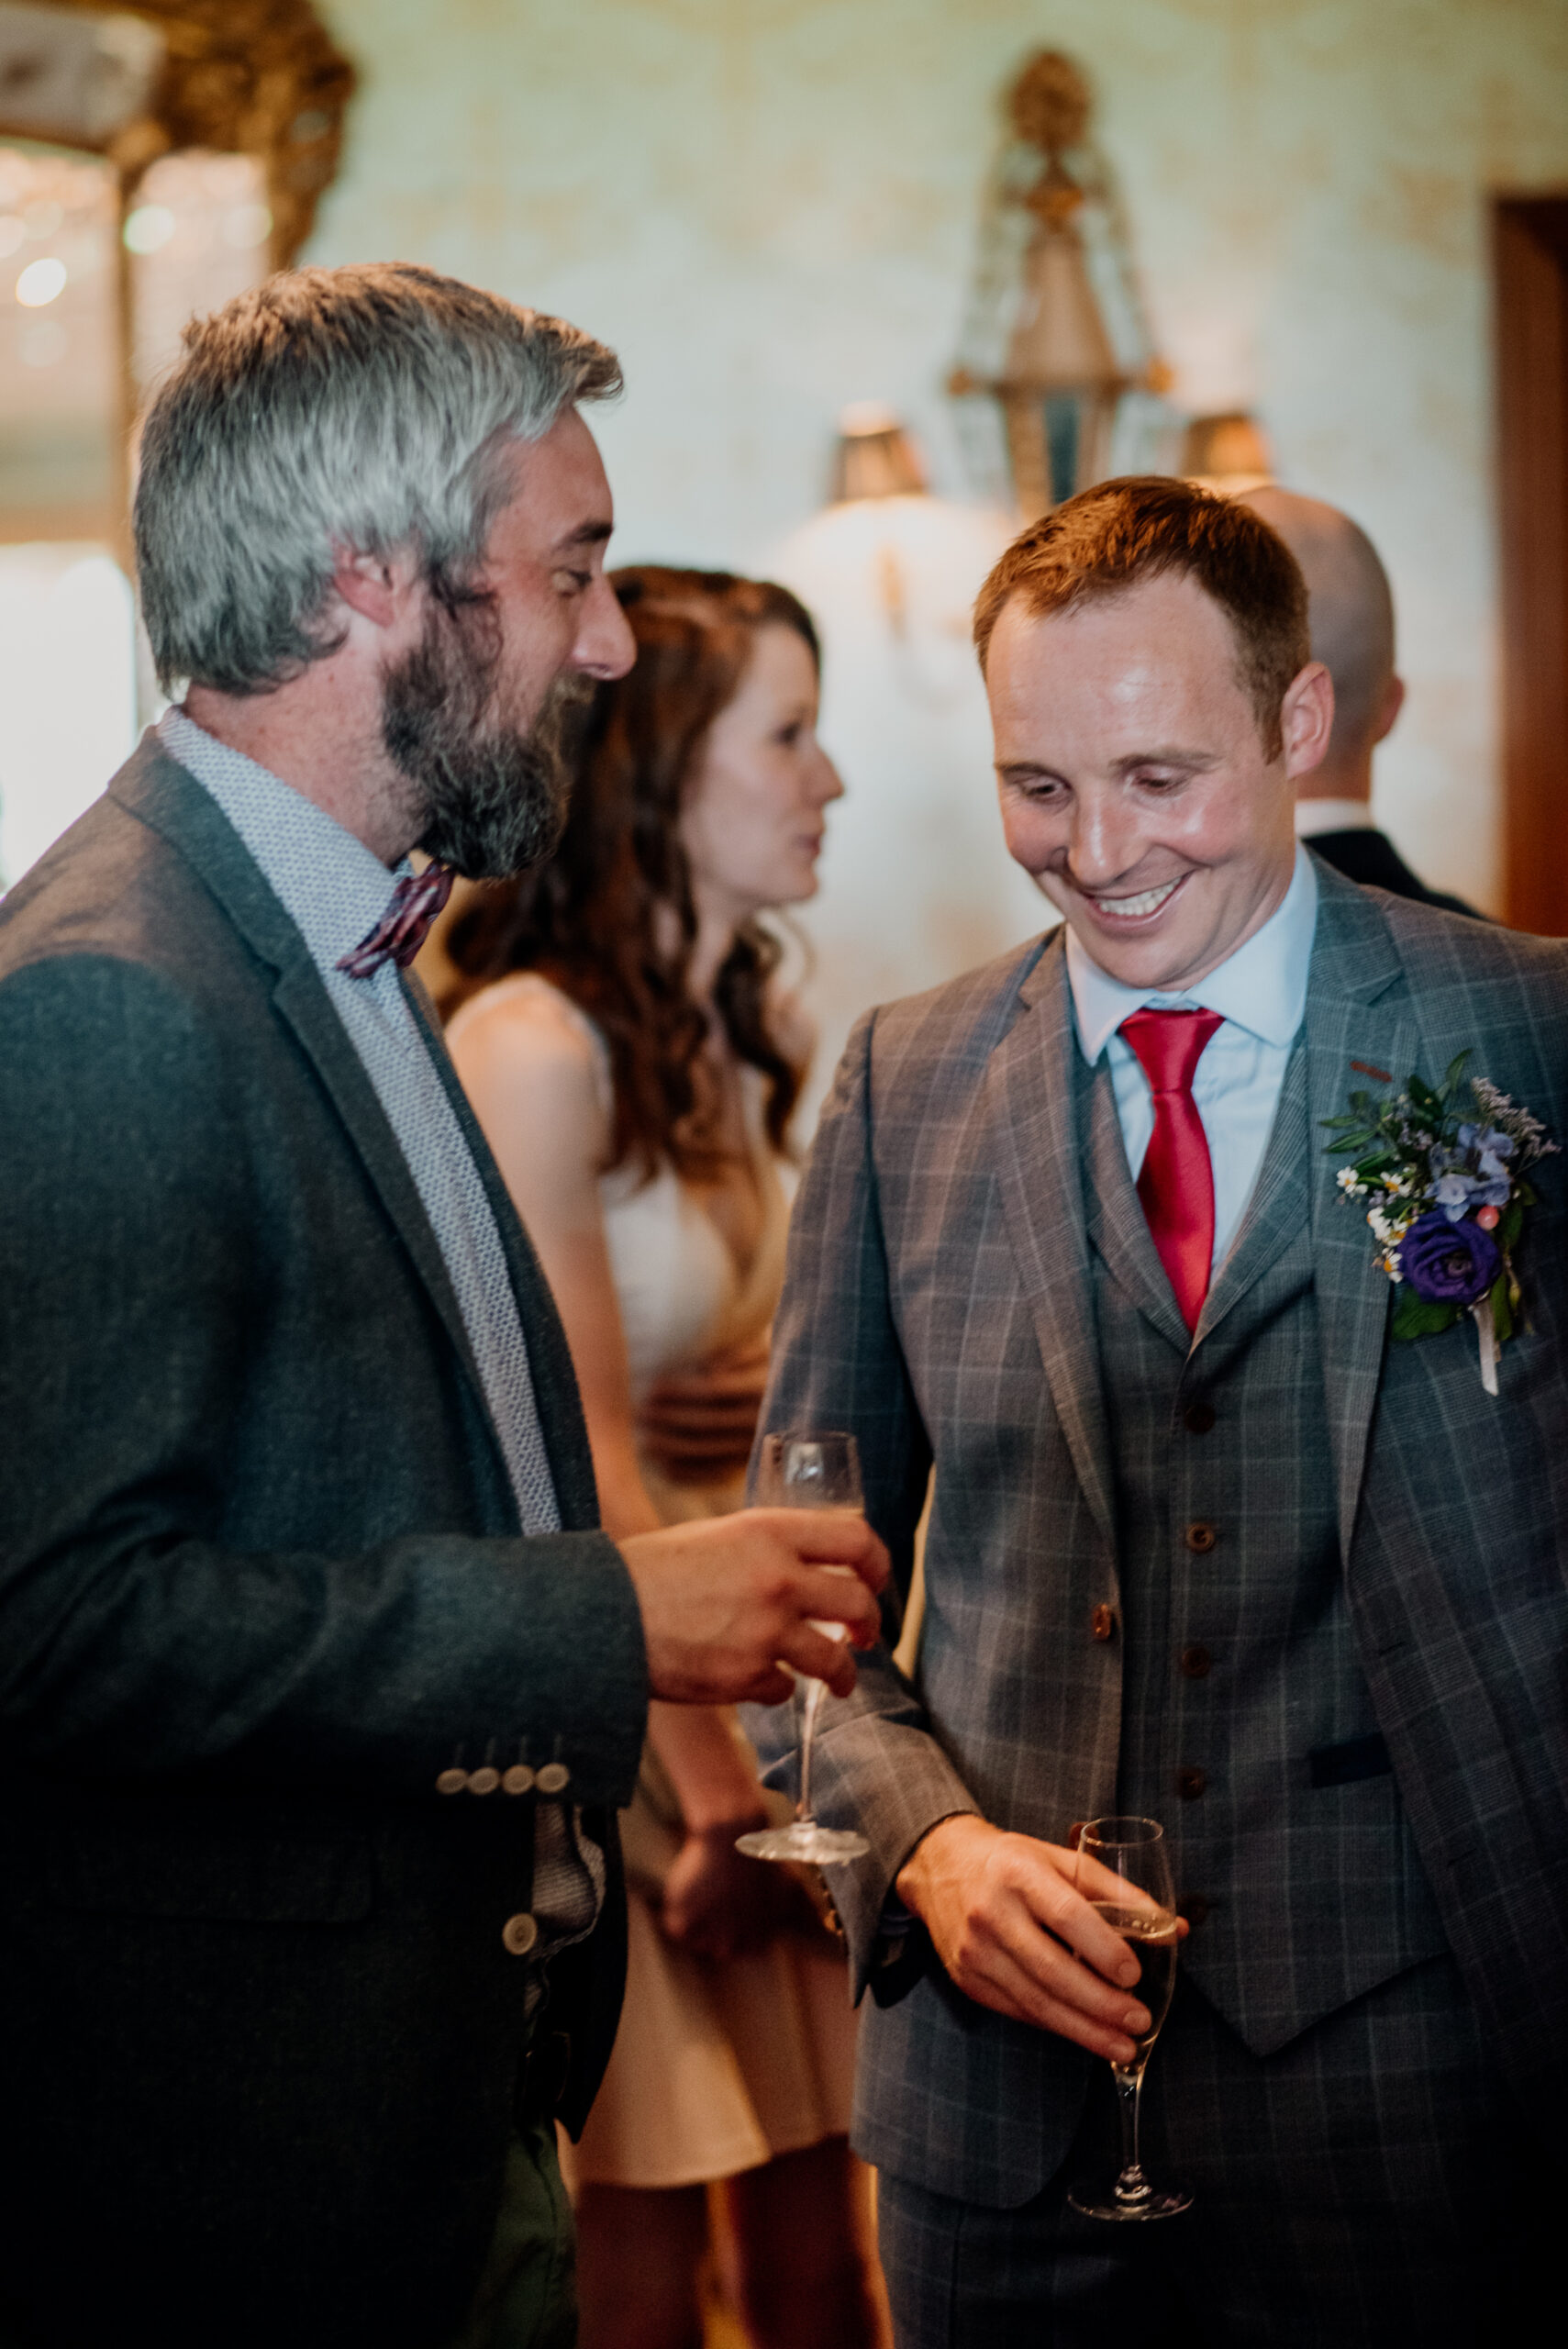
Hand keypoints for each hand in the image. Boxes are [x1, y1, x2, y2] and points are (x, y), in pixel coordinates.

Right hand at [620, 1507, 889, 1705]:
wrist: (602, 1616)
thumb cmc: (652, 1572)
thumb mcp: (717, 1535)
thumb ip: (766, 1546)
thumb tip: (809, 1565)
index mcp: (770, 1532)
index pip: (856, 1540)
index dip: (877, 1563)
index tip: (876, 1581)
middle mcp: (777, 1579)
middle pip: (858, 1604)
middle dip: (869, 1626)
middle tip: (863, 1636)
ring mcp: (765, 1631)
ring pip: (834, 1660)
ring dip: (842, 1673)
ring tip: (839, 1680)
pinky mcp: (746, 1677)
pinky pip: (785, 1688)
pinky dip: (777, 1687)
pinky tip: (759, 1679)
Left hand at [639, 1339, 769, 1482]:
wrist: (796, 1397)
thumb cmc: (764, 1366)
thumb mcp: (757, 1349)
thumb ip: (733, 1354)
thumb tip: (707, 1369)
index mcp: (762, 1387)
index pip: (715, 1391)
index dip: (681, 1392)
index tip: (653, 1388)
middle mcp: (760, 1420)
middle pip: (707, 1423)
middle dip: (670, 1419)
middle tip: (641, 1414)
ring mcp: (756, 1448)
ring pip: (709, 1452)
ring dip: (673, 1448)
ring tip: (644, 1441)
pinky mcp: (749, 1467)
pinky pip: (716, 1475)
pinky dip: (688, 1474)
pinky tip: (663, 1466)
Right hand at [657, 1824, 818, 1956]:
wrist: (732, 1834)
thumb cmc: (764, 1859)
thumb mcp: (791, 1891)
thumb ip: (806, 1917)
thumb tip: (833, 1937)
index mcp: (759, 1944)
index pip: (745, 1949)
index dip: (740, 1923)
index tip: (738, 1901)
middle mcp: (733, 1946)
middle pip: (719, 1947)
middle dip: (719, 1924)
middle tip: (721, 1894)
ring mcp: (707, 1936)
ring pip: (697, 1939)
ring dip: (698, 1919)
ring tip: (706, 1890)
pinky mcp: (684, 1923)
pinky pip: (676, 1928)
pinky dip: (678, 1910)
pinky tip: (692, 1889)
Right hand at [895, 1815, 1185, 2064]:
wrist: (939, 1867)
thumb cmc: (1011, 1862)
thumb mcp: (1060, 1859)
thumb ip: (1116, 1894)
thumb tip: (1173, 1929)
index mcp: (1018, 1872)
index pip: (1066, 1915)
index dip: (1102, 1949)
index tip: (1134, 1975)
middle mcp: (991, 1913)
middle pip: (1051, 1969)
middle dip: (1100, 2003)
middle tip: (1139, 2021)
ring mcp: (974, 1951)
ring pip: (1035, 2001)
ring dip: (1084, 2029)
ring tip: (1122, 2045)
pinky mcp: (967, 1980)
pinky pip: (1019, 2010)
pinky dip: (1056, 2024)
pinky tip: (1086, 2033)